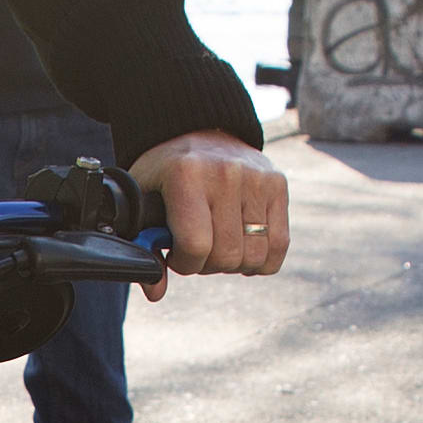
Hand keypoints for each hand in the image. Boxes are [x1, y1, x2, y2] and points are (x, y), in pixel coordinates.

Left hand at [132, 132, 288, 275]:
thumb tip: (155, 292)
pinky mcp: (278, 185)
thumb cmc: (165, 174)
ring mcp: (257, 179)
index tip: (176, 252)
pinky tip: (243, 248)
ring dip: (234, 262)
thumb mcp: (143, 201)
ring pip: (254, 256)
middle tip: (197, 247)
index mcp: (186, 175)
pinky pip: (278, 245)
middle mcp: (226, 174)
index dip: (184, 263)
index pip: (196, 246)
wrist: (199, 130)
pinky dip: (261, 260)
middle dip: (207, 264)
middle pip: (227, 256)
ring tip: (219, 243)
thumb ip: (145, 247)